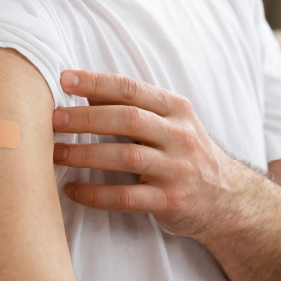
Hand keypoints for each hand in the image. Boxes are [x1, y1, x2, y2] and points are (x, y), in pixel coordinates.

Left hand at [49, 70, 263, 238]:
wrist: (228, 198)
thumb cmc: (186, 154)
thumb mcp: (170, 123)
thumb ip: (132, 106)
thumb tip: (85, 88)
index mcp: (176, 109)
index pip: (132, 89)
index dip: (97, 82)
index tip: (64, 79)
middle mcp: (179, 135)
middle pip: (127, 119)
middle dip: (86, 118)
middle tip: (53, 120)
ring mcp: (177, 169)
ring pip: (125, 157)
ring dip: (85, 154)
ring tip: (55, 154)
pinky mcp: (171, 201)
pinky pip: (126, 197)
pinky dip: (96, 194)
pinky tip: (73, 190)